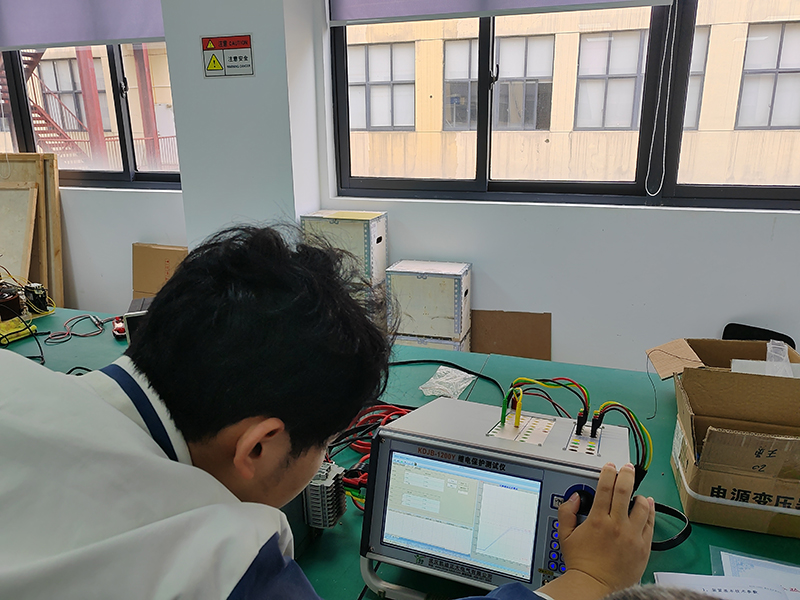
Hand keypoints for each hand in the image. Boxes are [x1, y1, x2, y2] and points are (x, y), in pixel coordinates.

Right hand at [538, 463, 654, 599]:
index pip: (605, 487)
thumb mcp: (565, 536)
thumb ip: (566, 513)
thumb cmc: (581, 563)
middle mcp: (616, 525)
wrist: (595, 585)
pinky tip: (647, 506)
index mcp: (597, 520)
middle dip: (626, 475)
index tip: (610, 468)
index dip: (608, 473)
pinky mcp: (643, 547)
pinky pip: (650, 524)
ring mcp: (632, 536)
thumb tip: (574, 498)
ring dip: (639, 496)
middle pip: (625, 491)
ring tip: (636, 493)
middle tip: (627, 469)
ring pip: (642, 506)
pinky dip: (650, 511)